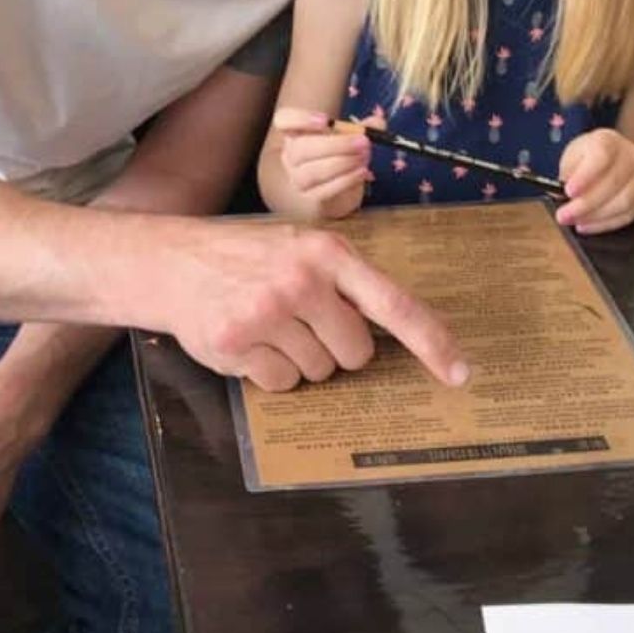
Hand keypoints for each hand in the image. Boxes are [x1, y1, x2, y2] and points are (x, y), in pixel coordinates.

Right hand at [156, 214, 468, 393]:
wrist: (173, 261)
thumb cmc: (248, 256)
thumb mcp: (301, 247)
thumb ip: (346, 281)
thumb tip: (400, 332)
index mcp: (327, 252)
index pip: (394, 304)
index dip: (432, 343)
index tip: (460, 373)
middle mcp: (301, 280)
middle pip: (356, 353)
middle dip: (336, 347)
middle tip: (302, 321)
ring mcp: (268, 312)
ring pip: (319, 372)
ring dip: (299, 359)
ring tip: (268, 325)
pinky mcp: (237, 342)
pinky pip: (283, 384)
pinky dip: (269, 372)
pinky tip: (248, 340)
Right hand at [271, 106, 376, 218]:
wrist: (334, 192)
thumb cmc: (338, 157)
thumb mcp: (350, 138)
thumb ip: (363, 128)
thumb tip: (378, 122)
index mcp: (296, 133)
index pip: (283, 120)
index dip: (300, 119)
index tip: (325, 120)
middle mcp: (291, 156)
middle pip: (300, 149)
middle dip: (335, 145)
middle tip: (363, 141)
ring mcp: (298, 179)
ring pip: (311, 172)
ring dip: (342, 163)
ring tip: (364, 157)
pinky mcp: (311, 198)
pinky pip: (325, 190)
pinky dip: (346, 180)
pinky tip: (362, 172)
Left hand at [556, 128, 633, 233]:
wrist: (606, 158)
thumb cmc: (586, 158)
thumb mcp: (571, 158)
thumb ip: (568, 175)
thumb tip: (560, 195)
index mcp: (609, 140)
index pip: (601, 156)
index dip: (585, 176)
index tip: (568, 192)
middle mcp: (630, 156)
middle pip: (613, 183)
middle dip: (585, 204)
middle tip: (564, 215)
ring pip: (623, 203)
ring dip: (595, 217)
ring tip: (574, 221)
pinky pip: (628, 215)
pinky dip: (606, 224)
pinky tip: (588, 225)